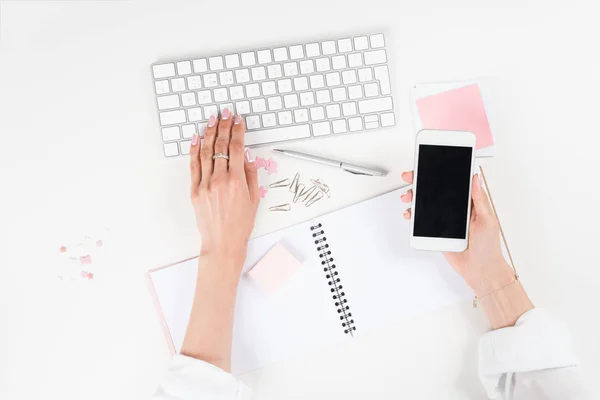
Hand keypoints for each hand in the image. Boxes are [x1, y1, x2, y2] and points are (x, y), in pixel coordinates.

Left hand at [189, 109, 259, 270]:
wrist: (223, 242)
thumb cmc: (241, 223)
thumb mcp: (254, 199)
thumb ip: (252, 174)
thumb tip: (249, 155)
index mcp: (237, 181)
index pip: (237, 148)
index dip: (237, 131)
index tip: (238, 120)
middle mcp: (220, 180)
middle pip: (221, 146)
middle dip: (224, 126)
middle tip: (225, 112)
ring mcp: (205, 184)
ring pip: (206, 152)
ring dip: (209, 133)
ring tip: (212, 119)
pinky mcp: (195, 190)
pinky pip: (194, 166)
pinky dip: (194, 150)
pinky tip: (196, 138)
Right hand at [400, 171, 514, 296]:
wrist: (480, 270)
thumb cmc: (489, 247)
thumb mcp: (488, 220)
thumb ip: (480, 200)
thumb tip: (476, 179)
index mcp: (469, 203)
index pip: (453, 183)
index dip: (441, 173)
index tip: (430, 166)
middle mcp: (456, 209)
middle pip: (435, 191)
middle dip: (421, 182)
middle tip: (411, 177)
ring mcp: (445, 220)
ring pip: (426, 204)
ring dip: (415, 198)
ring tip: (408, 197)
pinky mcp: (437, 231)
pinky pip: (423, 221)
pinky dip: (414, 216)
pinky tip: (410, 214)